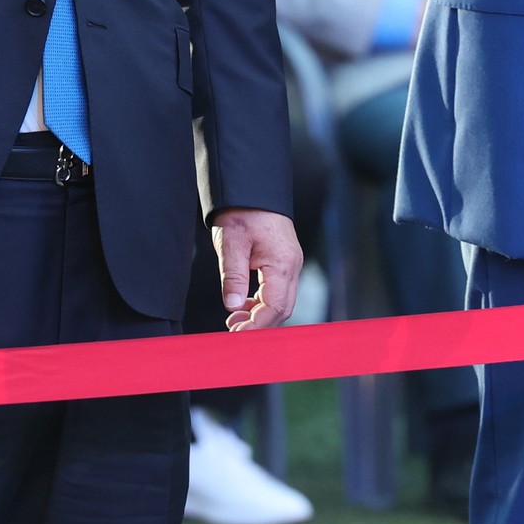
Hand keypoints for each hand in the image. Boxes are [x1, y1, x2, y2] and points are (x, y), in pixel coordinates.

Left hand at [213, 209, 302, 331]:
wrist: (251, 188)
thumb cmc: (242, 211)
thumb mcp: (231, 243)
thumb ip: (233, 276)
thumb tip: (233, 306)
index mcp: (282, 263)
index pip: (275, 306)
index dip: (257, 325)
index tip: (238, 336)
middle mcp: (292, 265)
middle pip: (282, 308)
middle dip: (259, 324)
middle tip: (234, 332)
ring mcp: (290, 263)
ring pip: (280, 301)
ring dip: (260, 314)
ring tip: (234, 321)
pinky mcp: (283, 261)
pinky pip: (277, 290)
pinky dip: (261, 302)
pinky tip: (243, 306)